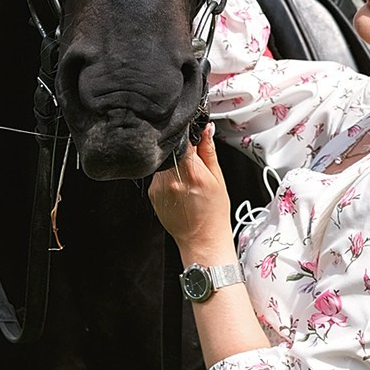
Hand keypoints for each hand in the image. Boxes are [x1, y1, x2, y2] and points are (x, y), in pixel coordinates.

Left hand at [148, 124, 235, 264]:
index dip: (187, 133)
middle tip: (192, 160)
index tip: (192, 134)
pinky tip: (178, 186)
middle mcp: (171, 178)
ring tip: (186, 176)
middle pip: (170, 148)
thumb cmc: (213, 213)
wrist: (201, 239)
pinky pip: (157, 174)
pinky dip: (166, 174)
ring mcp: (158, 186)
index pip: (182, 139)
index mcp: (191, 172)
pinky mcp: (151, 193)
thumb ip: (209, 151)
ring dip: (172, 161)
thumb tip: (206, 129)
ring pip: (162, 160)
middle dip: (180, 148)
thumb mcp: (218, 179)